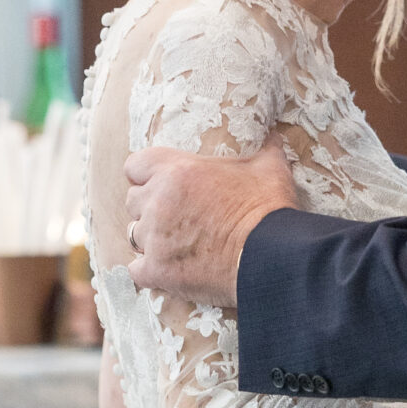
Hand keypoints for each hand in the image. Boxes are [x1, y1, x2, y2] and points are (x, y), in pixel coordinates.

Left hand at [123, 144, 297, 305]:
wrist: (271, 257)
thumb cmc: (268, 210)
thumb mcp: (269, 169)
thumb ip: (264, 149)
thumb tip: (274, 136)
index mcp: (176, 170)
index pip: (135, 166)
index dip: (146, 176)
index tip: (160, 185)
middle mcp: (158, 201)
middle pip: (132, 202)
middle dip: (149, 209)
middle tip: (175, 218)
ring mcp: (155, 238)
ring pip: (134, 235)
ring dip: (151, 239)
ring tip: (175, 245)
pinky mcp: (157, 270)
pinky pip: (136, 270)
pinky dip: (150, 271)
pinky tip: (169, 270)